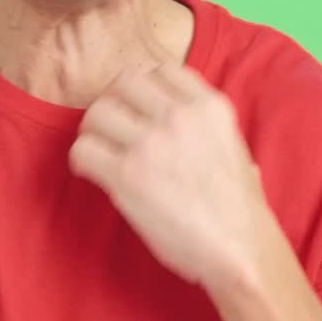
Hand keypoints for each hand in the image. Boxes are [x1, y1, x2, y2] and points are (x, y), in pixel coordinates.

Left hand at [68, 58, 269, 292]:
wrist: (240, 250)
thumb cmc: (240, 209)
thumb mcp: (236, 148)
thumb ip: (206, 128)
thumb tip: (184, 126)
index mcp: (210, 106)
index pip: (161, 70)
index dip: (143, 89)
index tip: (137, 109)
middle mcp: (180, 116)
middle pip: (123, 82)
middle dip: (113, 102)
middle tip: (111, 129)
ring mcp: (151, 143)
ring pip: (97, 113)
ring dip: (92, 132)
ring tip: (99, 152)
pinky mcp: (127, 175)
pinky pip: (83, 149)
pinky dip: (81, 161)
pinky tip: (91, 173)